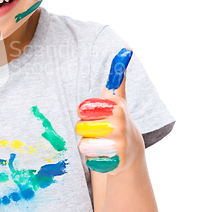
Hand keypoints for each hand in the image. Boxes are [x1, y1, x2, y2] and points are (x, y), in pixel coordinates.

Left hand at [76, 48, 143, 174]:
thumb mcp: (117, 98)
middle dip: (84, 130)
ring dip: (87, 144)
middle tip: (98, 130)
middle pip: (80, 127)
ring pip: (83, 144)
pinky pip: (88, 159)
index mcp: (116, 106)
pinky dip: (92, 159)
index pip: (83, 108)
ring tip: (101, 142)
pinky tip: (104, 155)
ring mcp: (118, 144)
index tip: (96, 113)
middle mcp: (119, 124)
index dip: (85, 112)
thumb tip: (126, 49)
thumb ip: (117, 78)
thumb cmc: (117, 120)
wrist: (130, 152)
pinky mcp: (114, 162)